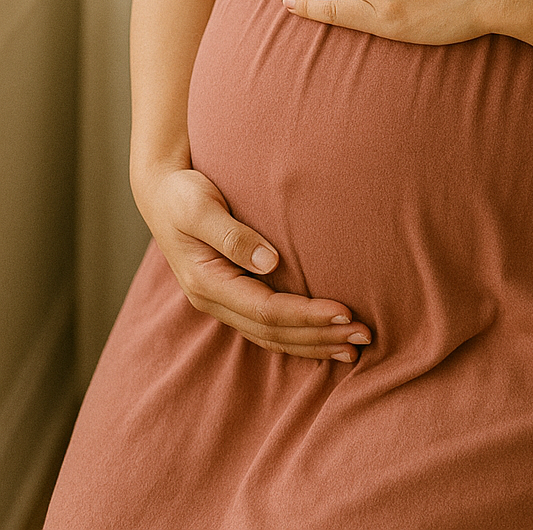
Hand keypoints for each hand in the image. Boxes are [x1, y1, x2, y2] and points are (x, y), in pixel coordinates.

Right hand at [132, 165, 372, 361]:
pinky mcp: (232, 295)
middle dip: (320, 337)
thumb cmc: (181, 194)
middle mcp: (214, 301)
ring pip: (272, 337)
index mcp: (207, 283)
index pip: (266, 311)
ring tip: (352, 349)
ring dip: (313, 344)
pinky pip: (267, 327)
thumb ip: (232, 235)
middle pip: (274, 332)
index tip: (345, 312)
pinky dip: (297, 337)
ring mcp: (222, 302)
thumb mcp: (200, 208)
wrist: (160, 193)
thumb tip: (269, 262)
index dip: (307, 315)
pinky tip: (323, 340)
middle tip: (364, 337)